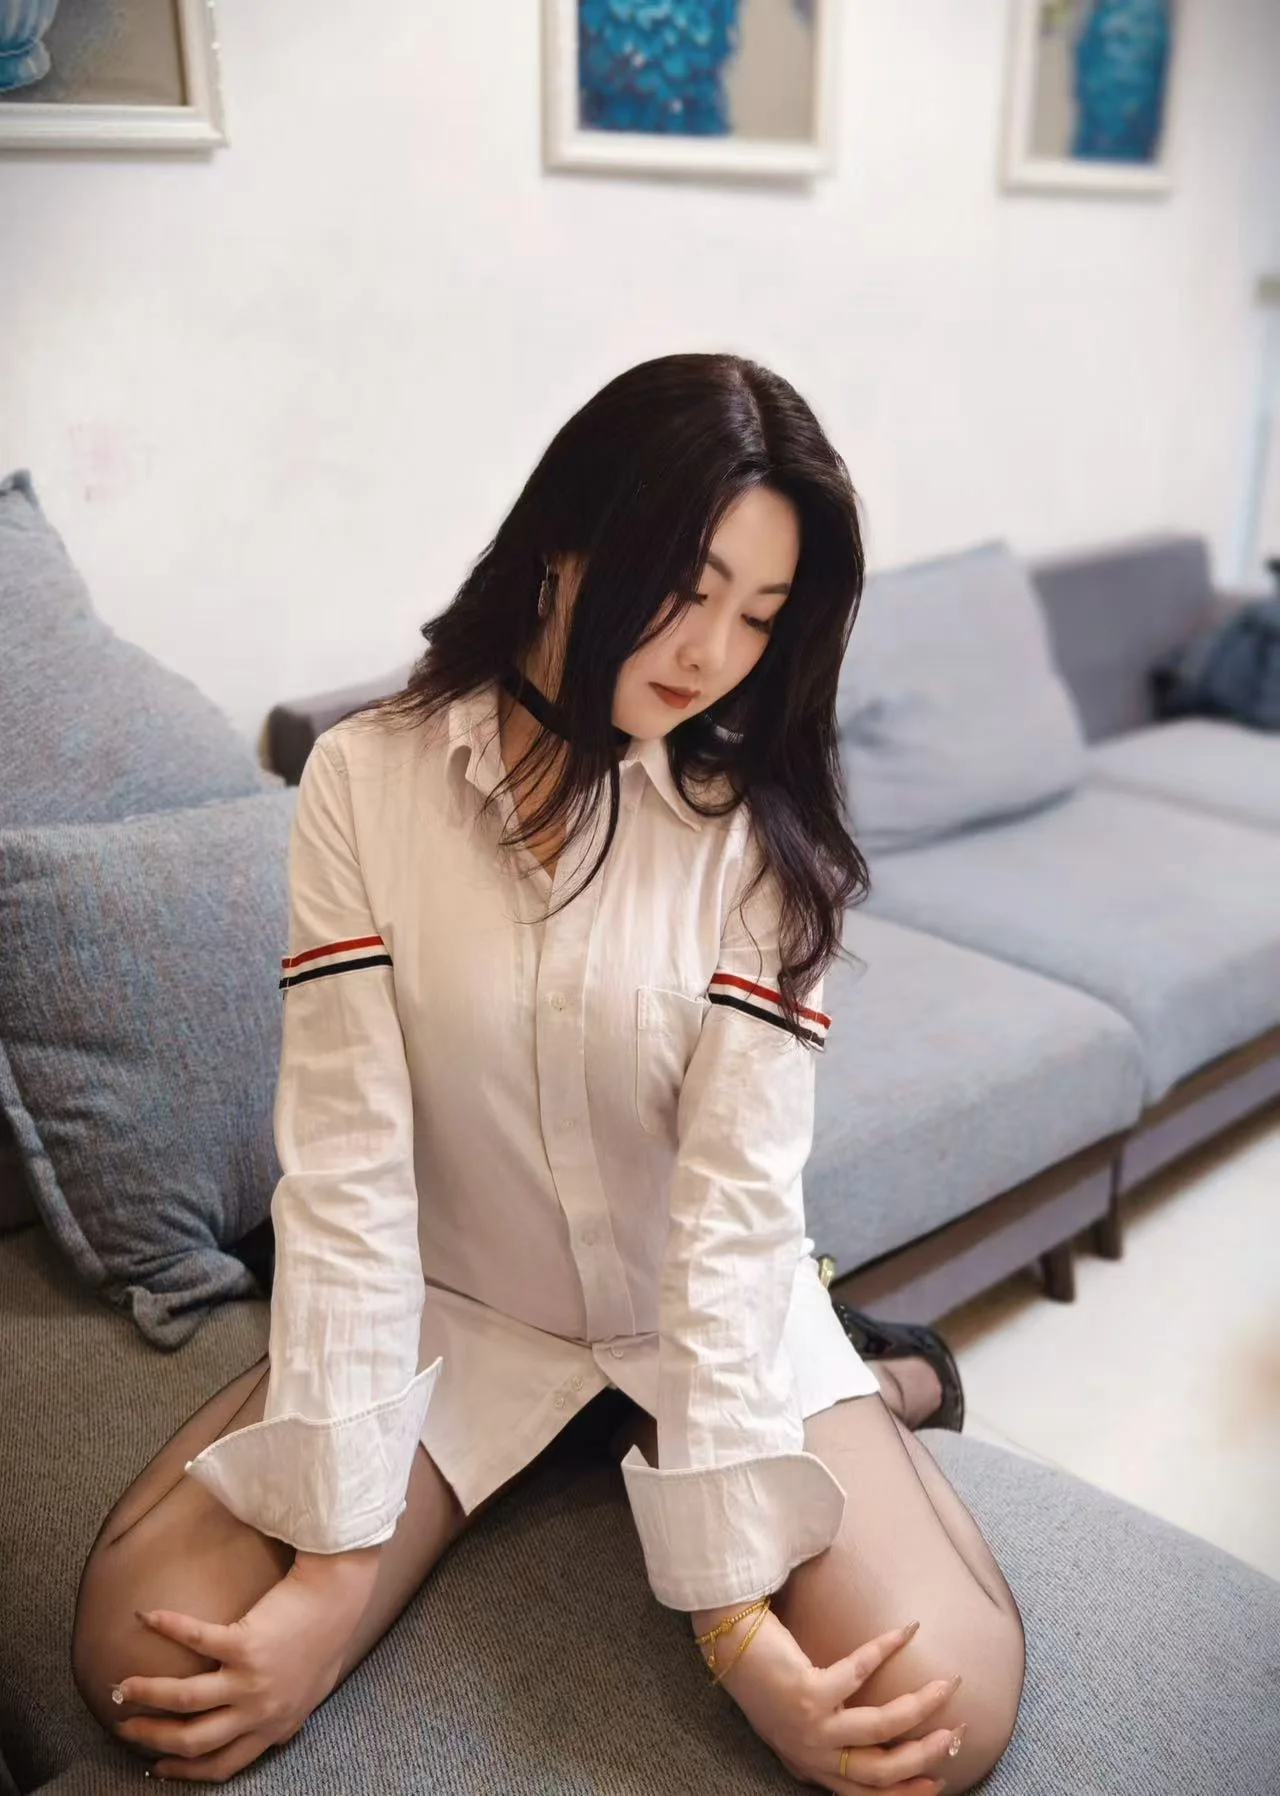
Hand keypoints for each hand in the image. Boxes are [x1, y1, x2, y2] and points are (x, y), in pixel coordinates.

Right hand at [110, 1550, 379, 1781]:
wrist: (341, 1597)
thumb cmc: (328, 1639)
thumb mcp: (313, 1693)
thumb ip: (290, 1716)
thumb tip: (278, 1730)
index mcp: (273, 1725)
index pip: (222, 1764)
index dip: (185, 1770)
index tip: (157, 1766)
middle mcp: (259, 1710)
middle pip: (193, 1738)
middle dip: (154, 1737)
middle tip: (126, 1726)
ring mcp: (250, 1679)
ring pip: (184, 1699)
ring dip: (147, 1693)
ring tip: (123, 1685)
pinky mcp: (245, 1642)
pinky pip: (195, 1638)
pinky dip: (168, 1626)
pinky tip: (146, 1617)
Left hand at [710, 1610, 964, 1792]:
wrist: (726, 1645)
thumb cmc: (761, 1680)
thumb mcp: (790, 1727)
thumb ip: (823, 1744)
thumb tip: (867, 1744)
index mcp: (812, 1765)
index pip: (867, 1795)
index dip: (907, 1792)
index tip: (940, 1779)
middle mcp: (813, 1753)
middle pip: (883, 1770)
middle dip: (925, 1755)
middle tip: (955, 1732)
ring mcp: (812, 1725)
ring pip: (881, 1729)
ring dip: (921, 1707)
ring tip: (946, 1684)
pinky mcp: (809, 1691)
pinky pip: (860, 1671)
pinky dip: (887, 1647)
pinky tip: (907, 1630)